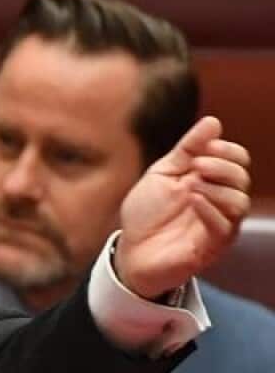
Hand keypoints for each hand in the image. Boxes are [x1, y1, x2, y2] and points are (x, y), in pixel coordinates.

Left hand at [115, 116, 250, 298]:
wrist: (131, 250)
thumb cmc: (147, 213)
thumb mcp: (162, 173)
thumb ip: (187, 149)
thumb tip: (213, 122)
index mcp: (211, 181)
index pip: (238, 160)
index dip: (227, 150)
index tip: (206, 146)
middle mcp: (220, 201)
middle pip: (241, 178)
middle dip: (222, 166)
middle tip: (197, 165)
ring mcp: (218, 224)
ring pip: (238, 202)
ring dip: (216, 188)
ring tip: (190, 185)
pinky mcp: (212, 246)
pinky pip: (224, 227)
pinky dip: (210, 209)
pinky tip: (193, 199)